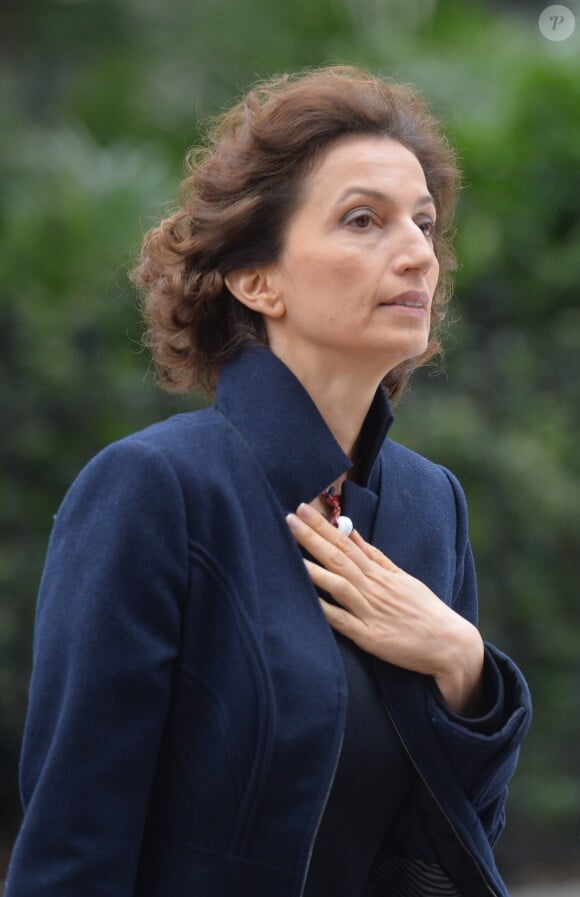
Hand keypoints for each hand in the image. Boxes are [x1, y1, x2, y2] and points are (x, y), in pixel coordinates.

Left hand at [286, 502, 483, 715]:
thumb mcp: (401, 577)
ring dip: (314, 568)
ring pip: (339, 585)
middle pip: (338, 558)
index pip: (346, 543)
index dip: (322, 526)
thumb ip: (374, 556)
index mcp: (379, 573)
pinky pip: (344, 622)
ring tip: (290, 552)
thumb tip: (352, 533)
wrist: (449, 643)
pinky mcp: (370, 638)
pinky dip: (326, 610)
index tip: (302, 509)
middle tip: (289, 517)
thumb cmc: (424, 610)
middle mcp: (373, 588)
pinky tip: (308, 599)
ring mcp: (371, 612)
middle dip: (312, 537)